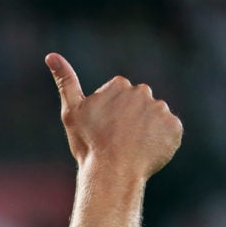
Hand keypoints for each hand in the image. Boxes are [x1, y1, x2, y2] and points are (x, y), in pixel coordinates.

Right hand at [46, 53, 182, 179]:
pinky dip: (158, 141)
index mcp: (119, 84)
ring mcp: (160, 109)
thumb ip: (65, 82)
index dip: (108, 112)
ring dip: (144, 130)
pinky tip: (144, 152)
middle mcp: (143, 92)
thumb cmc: (88, 143)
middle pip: (137, 104)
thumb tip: (51, 55)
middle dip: (128, 118)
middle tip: (115, 139)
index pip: (118, 94)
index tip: (101, 126)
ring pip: (152, 118)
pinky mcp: (174, 128)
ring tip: (129, 148)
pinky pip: (167, 132)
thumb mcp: (71, 112)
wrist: (111, 171)